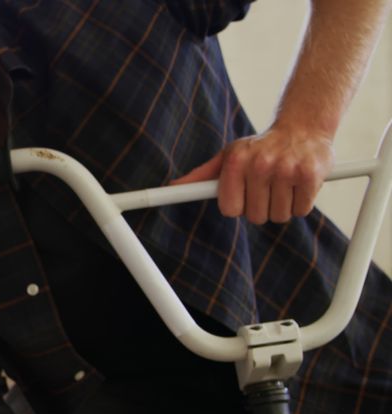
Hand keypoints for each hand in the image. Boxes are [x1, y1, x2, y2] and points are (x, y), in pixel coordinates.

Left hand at [171, 126, 333, 223]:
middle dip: (261, 207)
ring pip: (279, 216)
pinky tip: (298, 185)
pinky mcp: (311, 176)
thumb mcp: (229, 156)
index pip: (230, 209)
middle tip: (266, 188)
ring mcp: (286, 170)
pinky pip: (300, 210)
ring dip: (281, 207)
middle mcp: (260, 164)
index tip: (243, 197)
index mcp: (236, 160)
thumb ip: (202, 175)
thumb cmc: (260, 148)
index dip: (238, 206)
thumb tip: (172, 186)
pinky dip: (300, 203)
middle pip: (255, 216)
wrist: (303, 128)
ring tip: (282, 185)